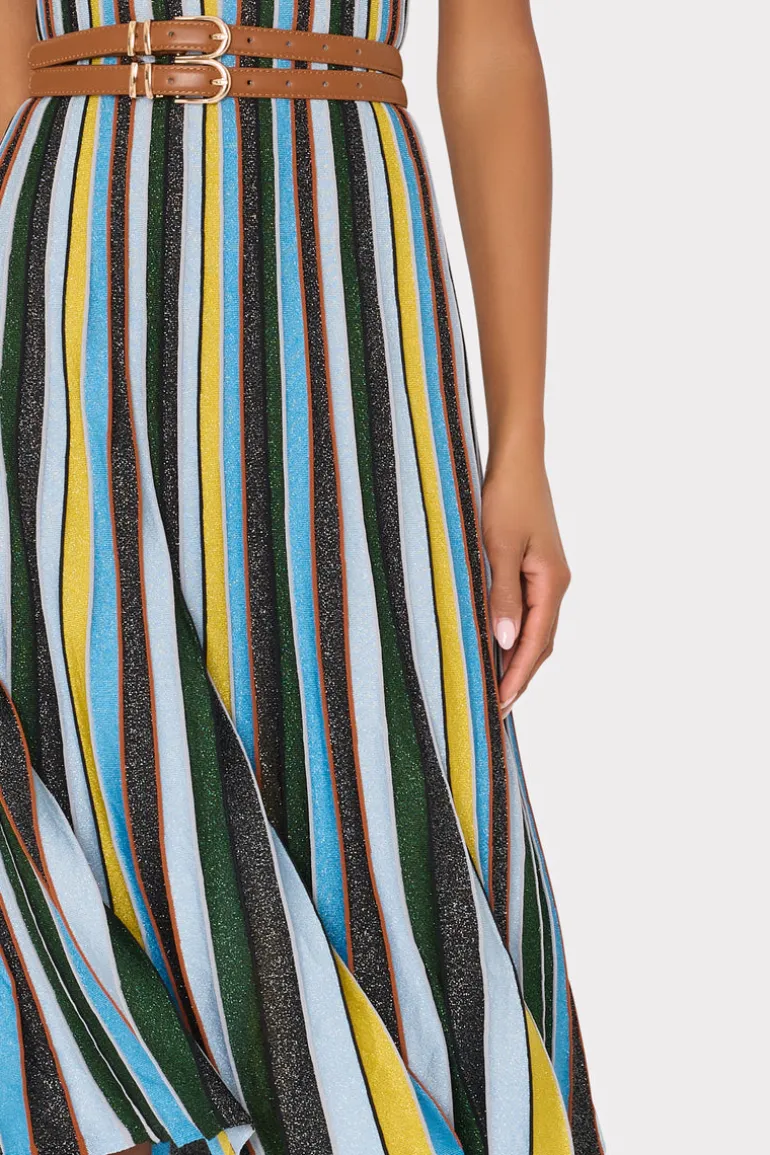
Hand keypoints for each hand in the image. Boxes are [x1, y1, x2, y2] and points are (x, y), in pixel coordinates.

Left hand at [482, 447, 569, 714]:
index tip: (499, 706)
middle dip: (519, 677)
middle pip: (541, 644)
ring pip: (536, 630)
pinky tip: (495, 646)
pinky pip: (528, 612)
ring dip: (517, 660)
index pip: (537, 644)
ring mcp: (546, 576)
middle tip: (494, 710)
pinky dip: (514, 636)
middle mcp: (554, 584)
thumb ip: (502, 595)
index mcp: (551, 583)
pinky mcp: (534, 567)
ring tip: (493, 687)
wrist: (517, 460)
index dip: (517, 677)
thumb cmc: (506, 498)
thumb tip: (507, 642)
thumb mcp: (499, 546)